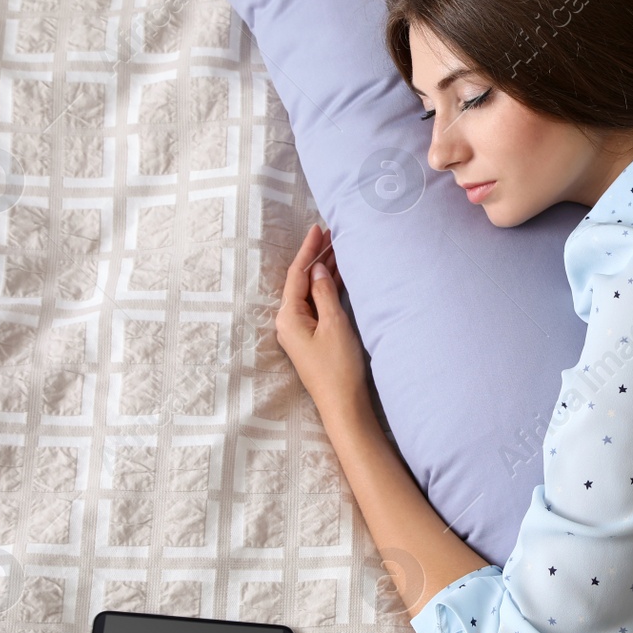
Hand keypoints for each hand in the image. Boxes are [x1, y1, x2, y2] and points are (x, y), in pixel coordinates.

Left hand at [276, 224, 368, 422]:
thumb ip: (324, 294)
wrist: (343, 404)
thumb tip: (319, 270)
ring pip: (311, 291)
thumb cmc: (339, 368)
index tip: (318, 228)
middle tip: (334, 233)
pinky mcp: (312, 337)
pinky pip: (318, 304)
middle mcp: (289, 321)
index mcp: (289, 316)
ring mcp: (300, 330)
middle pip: (302, 280)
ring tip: (340, 248)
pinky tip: (339, 276)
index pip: (297, 273)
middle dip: (317, 256)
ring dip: (325, 271)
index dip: (308, 249)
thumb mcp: (334, 325)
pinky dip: (328, 288)